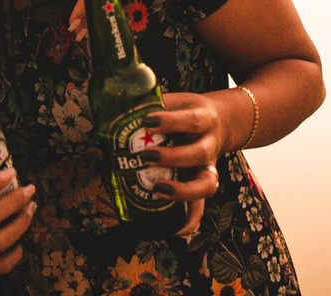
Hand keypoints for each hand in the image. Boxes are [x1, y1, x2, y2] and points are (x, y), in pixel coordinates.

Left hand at [137, 92, 224, 233]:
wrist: (218, 121)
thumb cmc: (186, 112)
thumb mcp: (175, 101)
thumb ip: (150, 103)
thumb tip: (112, 105)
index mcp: (204, 119)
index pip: (191, 120)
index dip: (170, 122)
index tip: (147, 121)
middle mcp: (210, 144)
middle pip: (200, 153)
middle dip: (173, 157)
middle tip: (146, 156)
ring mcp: (210, 167)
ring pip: (207, 184)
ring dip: (183, 191)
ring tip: (158, 189)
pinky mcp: (203, 186)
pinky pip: (202, 208)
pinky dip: (188, 221)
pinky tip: (172, 229)